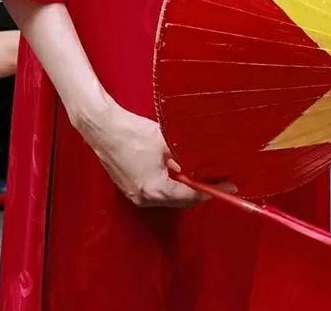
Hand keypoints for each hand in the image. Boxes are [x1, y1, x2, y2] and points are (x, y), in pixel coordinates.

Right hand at [80, 100, 212, 208]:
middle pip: (180, 200)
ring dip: (182, 187)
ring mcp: (135, 195)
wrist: (103, 128)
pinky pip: (155, 190)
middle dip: (197, 189)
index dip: (211, 190)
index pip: (191, 196)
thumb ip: (184, 157)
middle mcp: (145, 198)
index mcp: (156, 189)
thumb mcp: (165, 142)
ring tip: (196, 171)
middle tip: (214, 177)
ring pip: (167, 196)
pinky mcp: (129, 188)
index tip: (227, 186)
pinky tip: (174, 170)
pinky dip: (167, 184)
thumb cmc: (133, 133)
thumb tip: (202, 163)